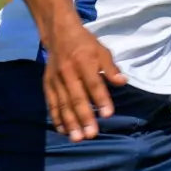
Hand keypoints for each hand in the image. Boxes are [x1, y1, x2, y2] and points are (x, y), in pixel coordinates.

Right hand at [42, 23, 126, 140]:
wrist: (58, 33)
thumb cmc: (85, 44)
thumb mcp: (101, 50)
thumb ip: (111, 68)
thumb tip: (123, 82)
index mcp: (84, 62)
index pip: (94, 83)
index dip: (101, 99)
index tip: (108, 115)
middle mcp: (68, 72)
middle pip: (77, 97)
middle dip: (84, 117)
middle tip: (91, 135)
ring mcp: (56, 79)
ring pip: (63, 104)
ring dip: (70, 122)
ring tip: (77, 138)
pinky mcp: (47, 84)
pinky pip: (52, 103)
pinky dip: (56, 117)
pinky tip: (62, 130)